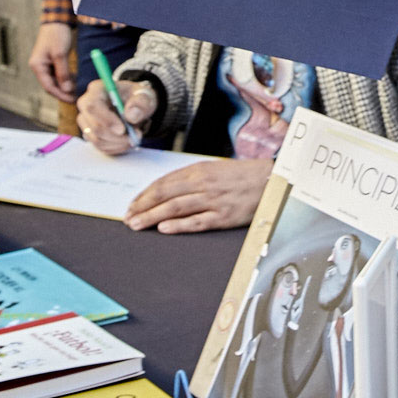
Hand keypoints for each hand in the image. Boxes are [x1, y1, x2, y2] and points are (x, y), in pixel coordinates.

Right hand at [30, 23, 76, 101]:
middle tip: (76, 98)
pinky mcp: (51, 62)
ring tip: (77, 91)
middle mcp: (38, 67)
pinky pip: (57, 74)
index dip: (60, 95)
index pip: (48, 86)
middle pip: (50, 85)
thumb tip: (67, 90)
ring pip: (54, 81)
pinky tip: (74, 81)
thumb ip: (63, 73)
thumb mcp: (61, 55)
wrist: (57, 21)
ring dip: (64, 86)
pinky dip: (65, 79)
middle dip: (63, 92)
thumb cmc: (57, 36)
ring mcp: (44, 65)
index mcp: (37, 66)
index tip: (72, 100)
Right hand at [77, 78, 157, 154]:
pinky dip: (116, 148)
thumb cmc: (136, 98)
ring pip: (97, 139)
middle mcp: (86, 105)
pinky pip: (100, 147)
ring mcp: (86, 121)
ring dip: (118, 143)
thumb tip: (131, 115)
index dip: (106, 120)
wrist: (134, 107)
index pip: (92, 106)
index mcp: (97, 89)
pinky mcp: (90, 135)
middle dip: (116, 136)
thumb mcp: (144, 95)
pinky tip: (126, 141)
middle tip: (136, 135)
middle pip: (93, 126)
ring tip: (134, 137)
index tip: (123, 129)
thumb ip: (140, 103)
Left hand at [125, 158, 271, 233]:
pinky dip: (179, 225)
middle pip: (165, 195)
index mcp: (199, 170)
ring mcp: (213, 200)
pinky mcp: (223, 216)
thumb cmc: (241, 176)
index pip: (164, 182)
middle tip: (127, 217)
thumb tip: (167, 190)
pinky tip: (164, 228)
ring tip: (137, 224)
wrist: (270, 180)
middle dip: (142, 207)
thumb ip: (191, 179)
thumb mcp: (214, 169)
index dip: (145, 194)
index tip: (132, 204)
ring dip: (152, 217)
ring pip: (175, 208)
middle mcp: (203, 183)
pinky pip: (197, 221)